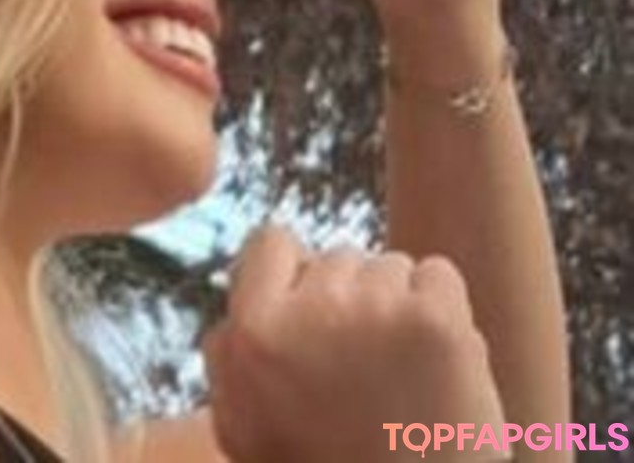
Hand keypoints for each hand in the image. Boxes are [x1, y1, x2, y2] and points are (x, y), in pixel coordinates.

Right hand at [201, 225, 506, 462]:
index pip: (272, 243)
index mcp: (255, 332)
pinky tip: (443, 363)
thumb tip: (232, 315)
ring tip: (408, 375)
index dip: (296, 272)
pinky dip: (444, 308)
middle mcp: (311, 307)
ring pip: (391, 266)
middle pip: (339, 258)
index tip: (316, 311)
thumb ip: (230, 362)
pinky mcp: (436, 322)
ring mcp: (376, 308)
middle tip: (368, 367)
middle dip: (354, 300)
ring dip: (401, 306)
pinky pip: (438, 275)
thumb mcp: (245, 430)